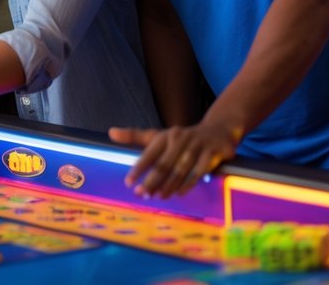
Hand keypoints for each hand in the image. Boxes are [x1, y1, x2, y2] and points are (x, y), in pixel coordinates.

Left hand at [109, 118, 241, 197]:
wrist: (217, 131)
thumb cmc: (182, 138)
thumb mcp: (159, 135)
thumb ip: (135, 136)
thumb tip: (110, 132)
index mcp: (165, 135)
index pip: (149, 153)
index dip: (139, 168)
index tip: (128, 182)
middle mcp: (180, 138)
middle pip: (164, 163)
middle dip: (152, 180)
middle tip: (141, 194)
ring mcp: (197, 145)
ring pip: (180, 169)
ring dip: (169, 184)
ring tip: (158, 196)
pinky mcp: (212, 153)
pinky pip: (199, 171)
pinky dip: (188, 183)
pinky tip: (179, 193)